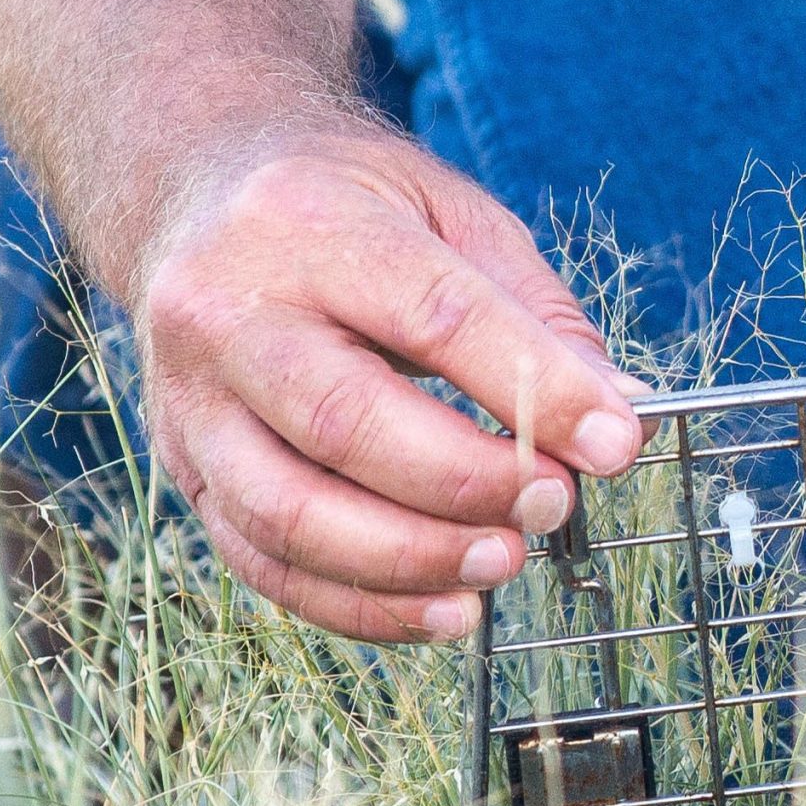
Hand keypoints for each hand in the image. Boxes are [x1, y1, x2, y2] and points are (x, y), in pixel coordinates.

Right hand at [137, 126, 644, 642]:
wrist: (195, 197)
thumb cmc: (348, 209)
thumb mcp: (453, 215)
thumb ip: (537, 315)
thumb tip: (620, 414)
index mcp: (306, 223)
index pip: (435, 316)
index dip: (533, 391)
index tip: (613, 444)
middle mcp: (225, 312)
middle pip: (344, 424)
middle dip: (466, 483)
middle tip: (553, 504)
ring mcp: (191, 401)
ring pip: (290, 513)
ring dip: (413, 560)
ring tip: (504, 561)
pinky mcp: (185, 470)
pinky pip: (267, 564)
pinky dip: (363, 607)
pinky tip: (447, 609)